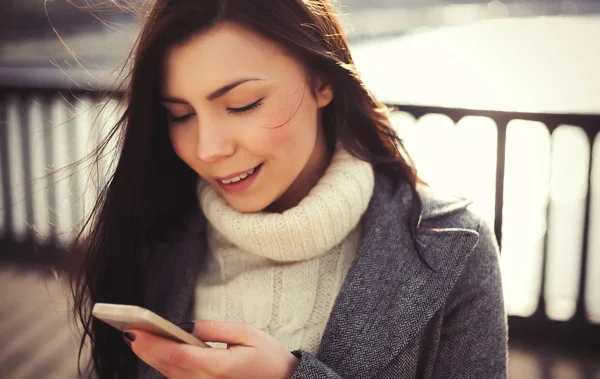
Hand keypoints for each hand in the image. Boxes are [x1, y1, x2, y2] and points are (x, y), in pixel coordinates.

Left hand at [125, 320, 299, 378]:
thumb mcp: (247, 333)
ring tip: (139, 339)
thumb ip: (214, 329)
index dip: (154, 343)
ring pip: (172, 376)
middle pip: (169, 367)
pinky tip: (158, 354)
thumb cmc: (269, 357)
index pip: (179, 354)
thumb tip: (186, 326)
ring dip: (154, 359)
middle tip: (129, 331)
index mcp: (220, 367)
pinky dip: (167, 367)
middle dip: (147, 350)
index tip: (135, 330)